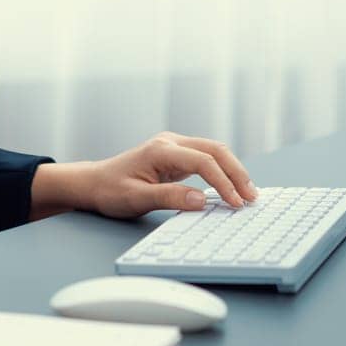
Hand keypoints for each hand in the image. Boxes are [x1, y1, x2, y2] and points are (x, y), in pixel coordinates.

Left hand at [29, 132, 258, 220]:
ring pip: (213, 151)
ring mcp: (174, 147)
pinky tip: (231, 187)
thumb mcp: (137, 198)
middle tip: (252, 197)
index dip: (223, 183)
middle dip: (237, 172)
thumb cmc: (110, 191)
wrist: (94, 183)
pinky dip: (222, 171)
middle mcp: (170, 142)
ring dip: (233, 170)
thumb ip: (169, 198)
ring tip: (248, 194)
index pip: (203, 162)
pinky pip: (206, 159)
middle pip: (215, 150)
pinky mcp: (176, 155)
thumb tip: (201, 200)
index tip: (236, 203)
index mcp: (161, 150)